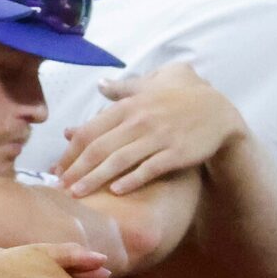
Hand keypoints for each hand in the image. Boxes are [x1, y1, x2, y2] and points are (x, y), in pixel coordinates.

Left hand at [56, 62, 248, 195]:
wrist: (219, 112)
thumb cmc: (182, 98)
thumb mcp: (152, 85)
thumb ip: (124, 87)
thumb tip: (99, 83)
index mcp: (130, 105)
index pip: (91, 130)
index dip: (71, 151)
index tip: (57, 167)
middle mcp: (140, 120)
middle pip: (99, 148)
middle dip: (76, 169)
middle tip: (59, 187)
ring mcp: (158, 137)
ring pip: (119, 161)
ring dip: (95, 179)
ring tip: (77, 194)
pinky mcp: (175, 153)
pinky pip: (149, 169)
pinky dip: (131, 180)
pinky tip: (115, 192)